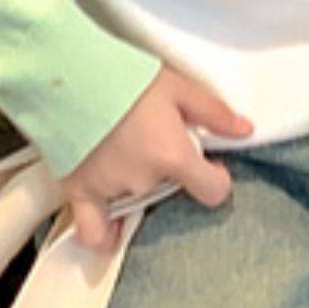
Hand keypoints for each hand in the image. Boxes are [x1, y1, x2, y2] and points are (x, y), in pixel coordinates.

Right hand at [55, 67, 256, 250]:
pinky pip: (94, 232)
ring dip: (136, 185)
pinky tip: (109, 225)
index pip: (213, 192)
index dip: (216, 178)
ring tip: (124, 155)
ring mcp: (110, 190)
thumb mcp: (176, 85)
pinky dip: (104, 233)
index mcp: (173, 156)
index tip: (208, 165)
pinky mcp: (78, 192)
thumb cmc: (120, 75)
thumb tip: (244, 130)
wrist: (65, 74)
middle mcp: (144, 181)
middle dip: (168, 171)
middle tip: (153, 140)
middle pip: (170, 190)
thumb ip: (213, 112)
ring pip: (136, 201)